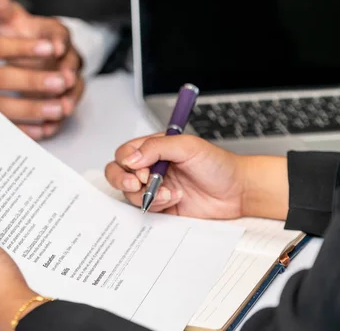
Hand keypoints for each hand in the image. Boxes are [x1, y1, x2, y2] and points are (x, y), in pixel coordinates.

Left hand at [0, 0, 84, 136]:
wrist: (33, 55)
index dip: (58, 41)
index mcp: (55, 33)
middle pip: (70, 66)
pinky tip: (47, 130)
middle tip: (64, 81)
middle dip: (66, 74)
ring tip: (61, 110)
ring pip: (71, 91)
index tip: (55, 48)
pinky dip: (54, 122)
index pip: (60, 34)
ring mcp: (67, 80)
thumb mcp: (9, 19)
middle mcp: (66, 56)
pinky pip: (61, 113)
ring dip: (66, 100)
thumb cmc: (19, 35)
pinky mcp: (62, 100)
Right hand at [105, 134, 288, 219]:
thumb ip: (156, 147)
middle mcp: (150, 167)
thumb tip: (132, 158)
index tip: (141, 169)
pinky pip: (145, 209)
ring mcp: (154, 187)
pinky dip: (156, 205)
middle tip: (138, 183)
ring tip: (168, 192)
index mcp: (153, 149)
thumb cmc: (218, 164)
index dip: (127, 162)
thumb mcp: (188, 146)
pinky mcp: (161, 206)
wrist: (237, 191)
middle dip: (123, 180)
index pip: (125, 154)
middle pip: (117, 173)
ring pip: (130, 193)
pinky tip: (174, 199)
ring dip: (147, 194)